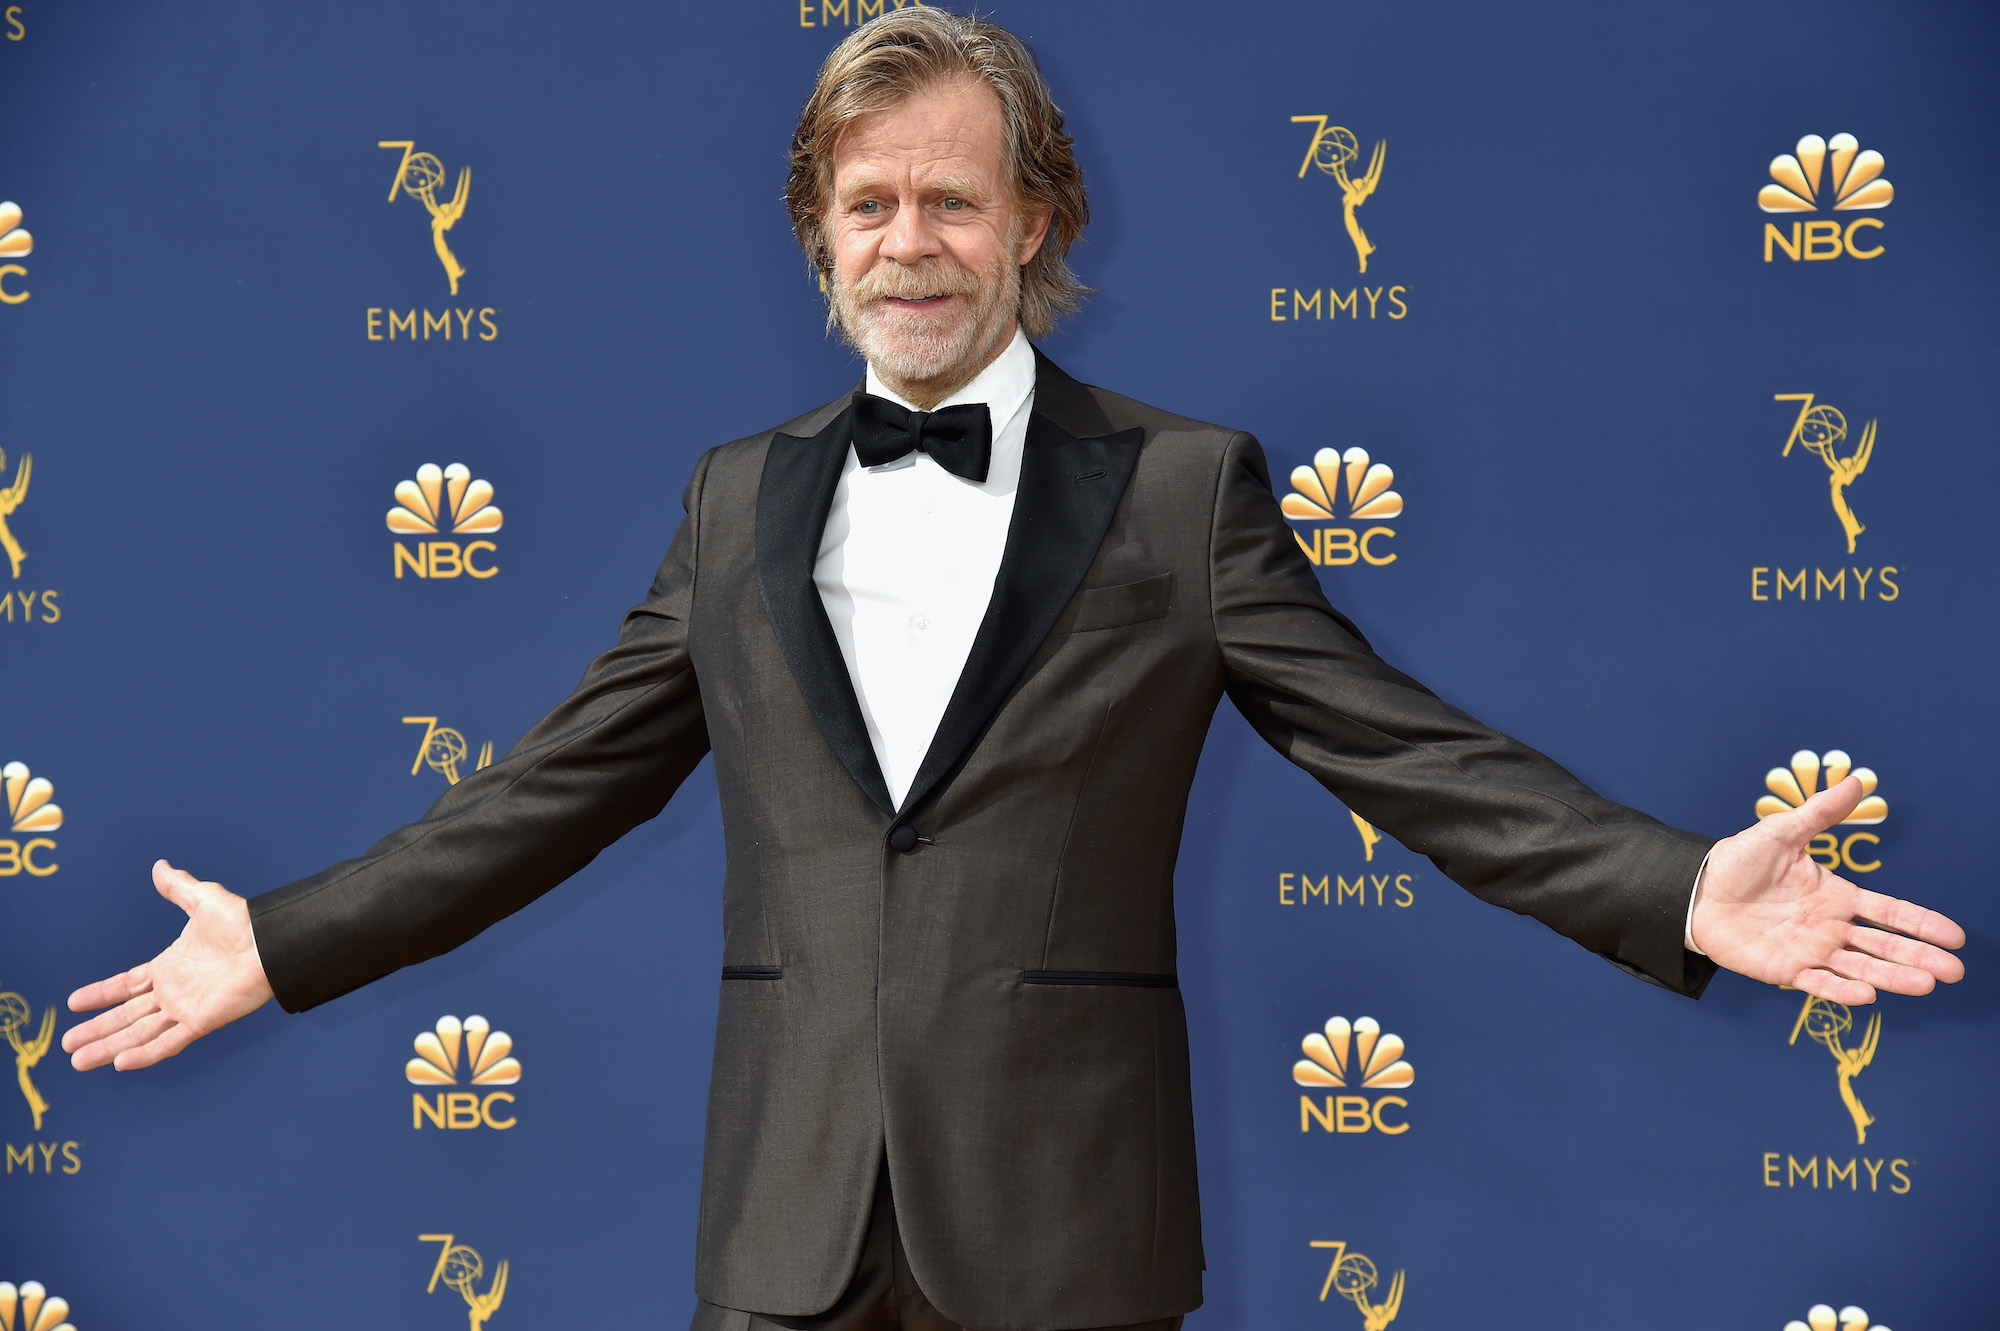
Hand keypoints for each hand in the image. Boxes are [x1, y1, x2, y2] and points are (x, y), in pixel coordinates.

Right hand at [63, 860, 274, 1070]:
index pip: (126, 985)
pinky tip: (120, 1064)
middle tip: (66, 1043)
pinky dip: (145, 1054)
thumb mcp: (202, 900)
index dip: (100, 994)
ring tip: (78, 1061)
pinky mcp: (202, 1021)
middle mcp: (174, 991)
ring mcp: (186, 1008)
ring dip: (109, 1048)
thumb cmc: (242, 921)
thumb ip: (178, 888)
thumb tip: (160, 866)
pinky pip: (169, 1042)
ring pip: (139, 1033)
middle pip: (126, 1015)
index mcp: (170, 966)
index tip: (72, 1003)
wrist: (270, 941)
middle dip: (96, 1030)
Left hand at [1691, 776, 1964, 1003]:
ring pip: (1860, 968)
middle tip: (1953, 972)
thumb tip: (1855, 781)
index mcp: (1836, 896)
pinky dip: (1841, 991)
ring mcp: (1810, 950)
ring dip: (1892, 978)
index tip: (1955, 937)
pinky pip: (1818, 983)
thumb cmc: (1739, 861)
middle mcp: (1830, 927)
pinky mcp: (1784, 969)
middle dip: (1919, 958)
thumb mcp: (1782, 832)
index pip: (1889, 912)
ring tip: (1925, 985)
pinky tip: (1867, 995)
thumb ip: (1820, 813)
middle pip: (1883, 946)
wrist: (1696, 888)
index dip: (1921, 924)